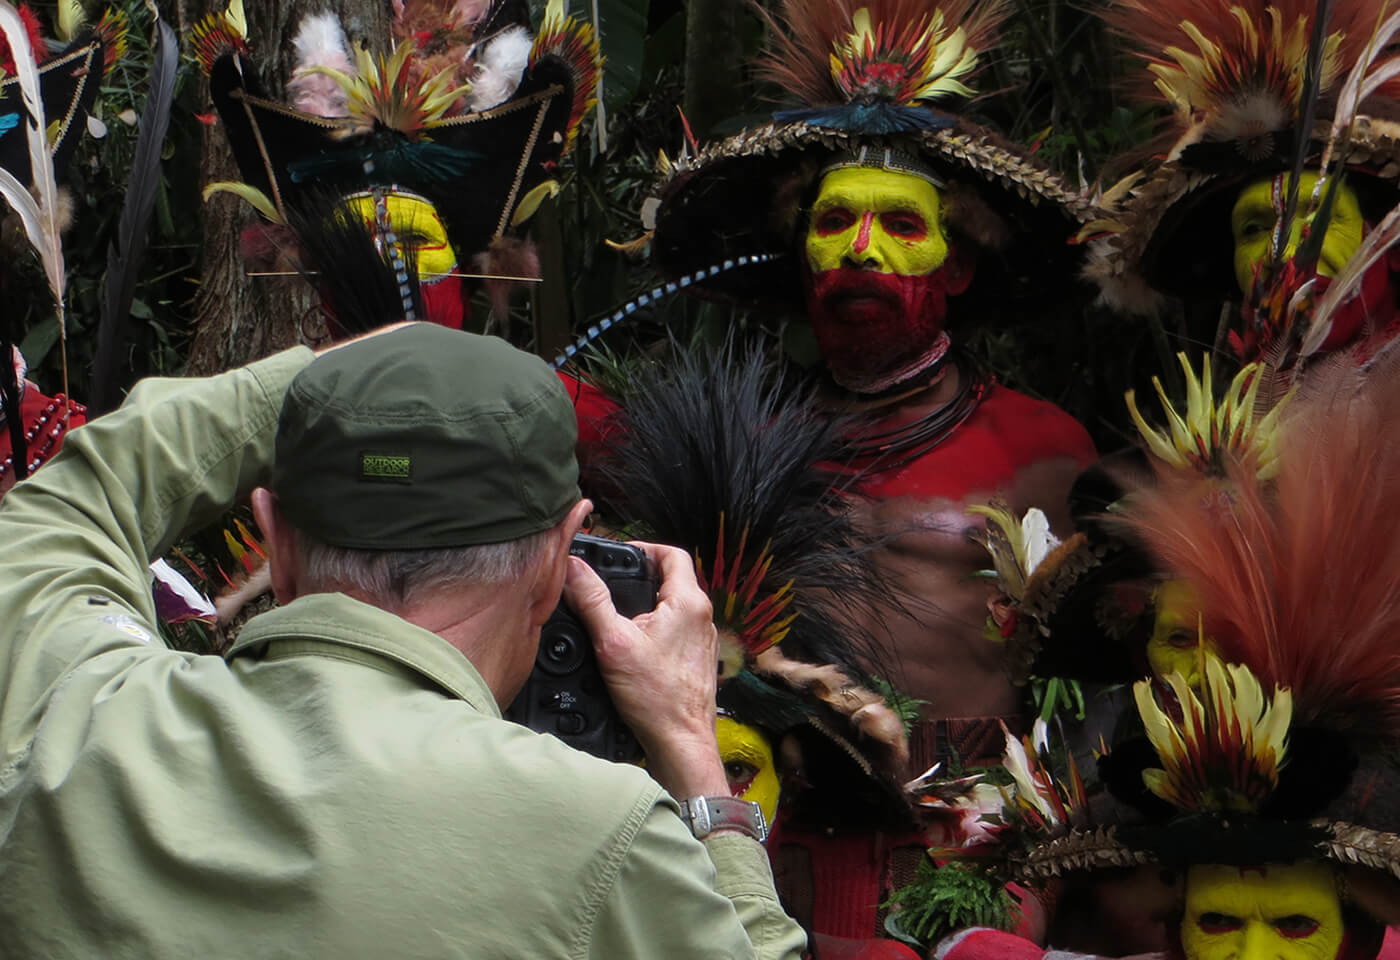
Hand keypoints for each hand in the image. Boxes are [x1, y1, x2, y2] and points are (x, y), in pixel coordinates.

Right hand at [562, 541, 728, 798]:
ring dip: (647, 602)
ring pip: (673, 605)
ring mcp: (702, 639)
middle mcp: (701, 616)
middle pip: (672, 578)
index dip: (644, 548)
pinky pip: (676, 629)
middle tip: (612, 580)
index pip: (671, 553)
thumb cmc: (656, 698)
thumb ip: (592, 601)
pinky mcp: (696, 659)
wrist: (681, 743)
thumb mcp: (613, 643)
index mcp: (688, 602)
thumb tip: (571, 568)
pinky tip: (633, 642)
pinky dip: (655, 626)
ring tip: (618, 610)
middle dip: (640, 576)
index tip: (619, 555)